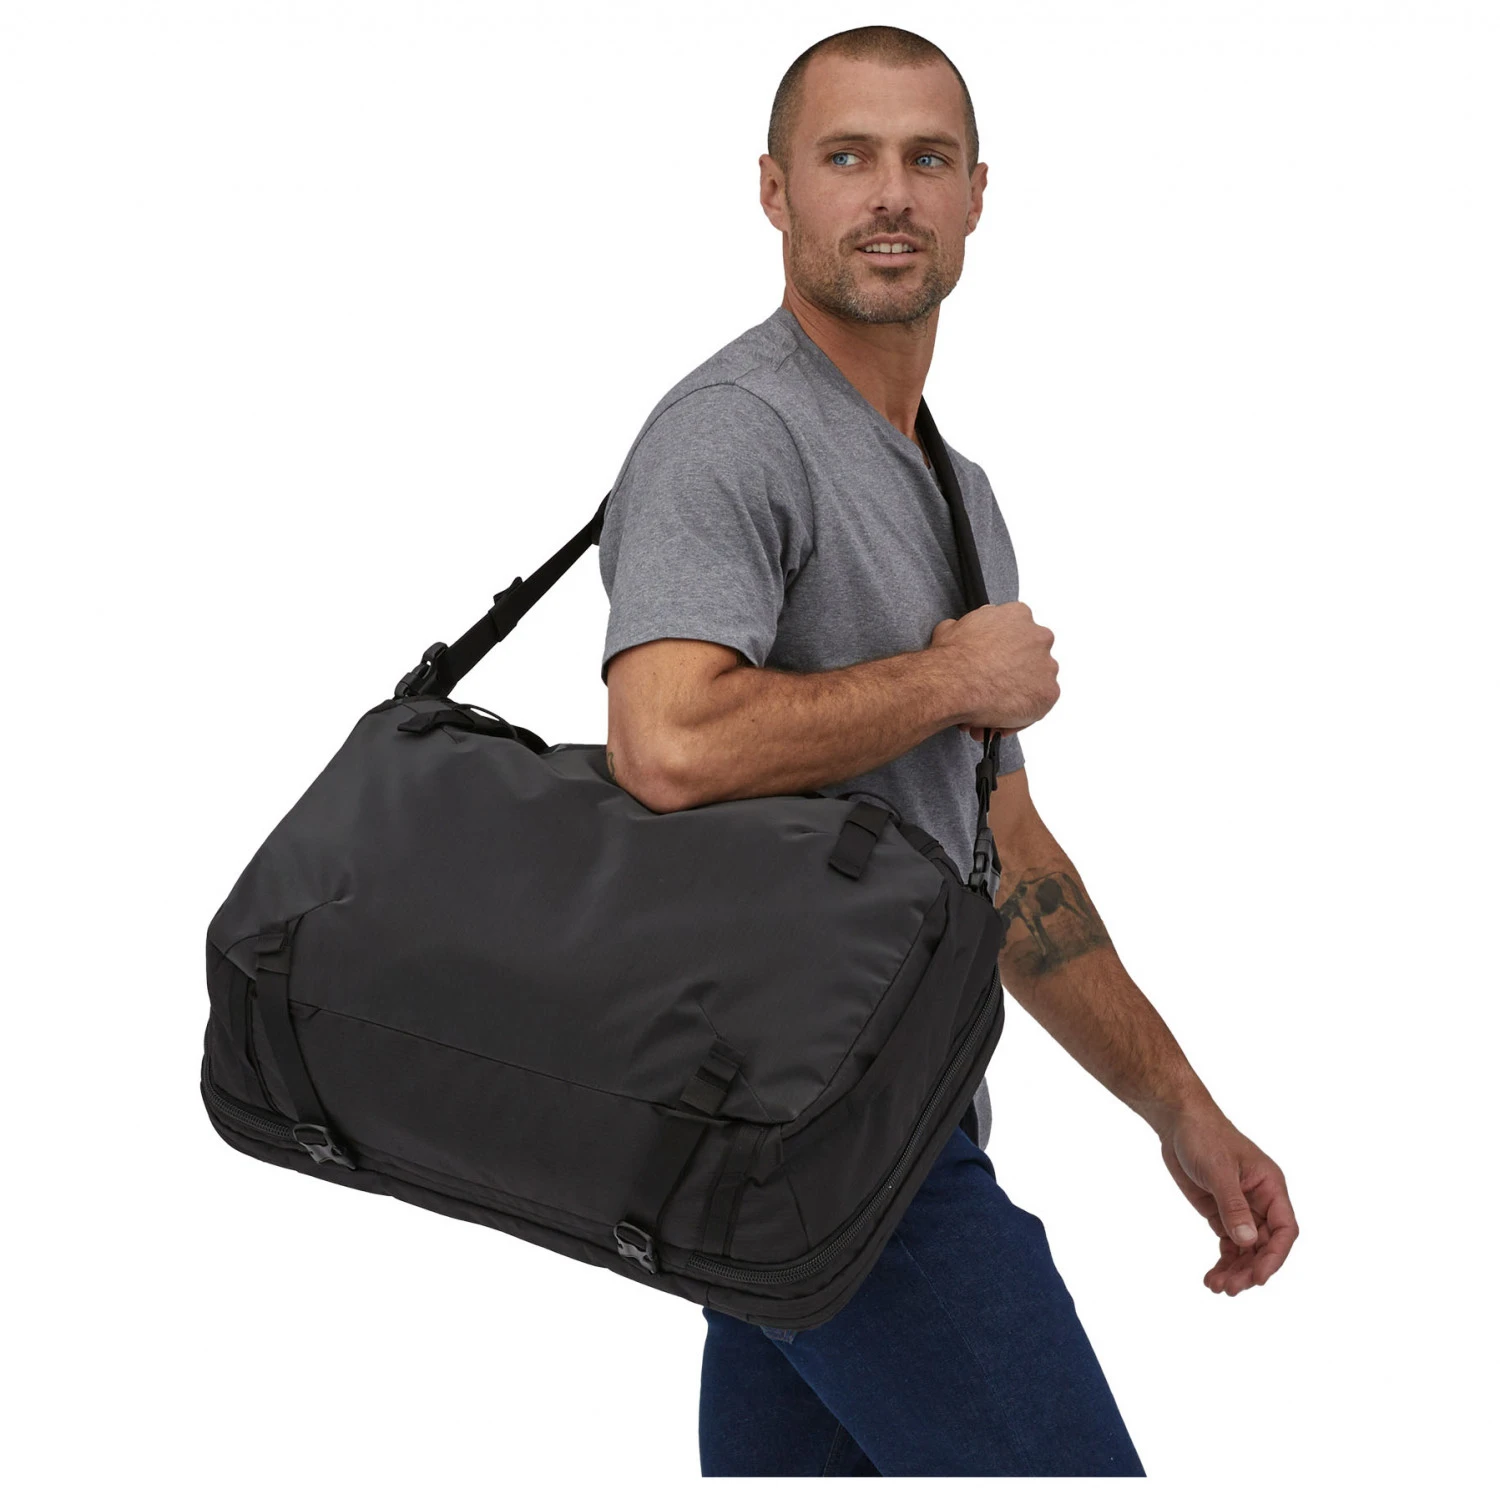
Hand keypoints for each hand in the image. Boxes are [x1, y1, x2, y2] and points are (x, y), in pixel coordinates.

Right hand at [929, 605, 1058, 736]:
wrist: (955, 683)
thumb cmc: (953, 657)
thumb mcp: (951, 628)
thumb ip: (969, 628)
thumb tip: (963, 633)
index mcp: (1018, 615)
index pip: (1017, 632)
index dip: (1002, 651)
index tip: (992, 663)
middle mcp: (1038, 637)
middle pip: (1031, 658)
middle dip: (1012, 673)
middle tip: (989, 687)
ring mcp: (1047, 666)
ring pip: (1035, 684)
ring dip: (1015, 695)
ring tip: (988, 708)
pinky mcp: (1047, 693)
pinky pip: (1035, 709)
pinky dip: (1018, 717)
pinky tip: (995, 721)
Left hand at [1157, 1107, 1298, 1294]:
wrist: (1177, 1121)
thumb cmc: (1204, 1136)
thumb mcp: (1218, 1169)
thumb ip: (1233, 1205)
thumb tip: (1247, 1241)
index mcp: (1271, 1187)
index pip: (1284, 1230)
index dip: (1275, 1256)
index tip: (1258, 1277)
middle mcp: (1261, 1201)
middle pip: (1265, 1245)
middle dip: (1250, 1269)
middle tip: (1230, 1288)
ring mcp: (1241, 1209)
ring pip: (1247, 1249)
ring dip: (1236, 1270)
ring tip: (1217, 1288)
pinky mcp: (1221, 1213)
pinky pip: (1229, 1244)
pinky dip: (1224, 1262)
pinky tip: (1212, 1277)